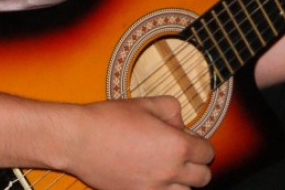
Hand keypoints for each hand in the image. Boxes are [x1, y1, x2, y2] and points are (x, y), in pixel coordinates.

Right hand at [64, 96, 214, 189]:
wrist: (77, 140)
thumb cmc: (109, 119)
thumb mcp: (146, 103)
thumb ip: (172, 109)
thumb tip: (180, 125)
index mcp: (177, 146)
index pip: (207, 152)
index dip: (200, 143)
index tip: (188, 139)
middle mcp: (169, 172)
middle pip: (203, 178)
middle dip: (196, 164)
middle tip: (182, 154)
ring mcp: (153, 189)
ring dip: (181, 182)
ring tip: (166, 168)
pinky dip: (161, 189)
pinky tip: (151, 177)